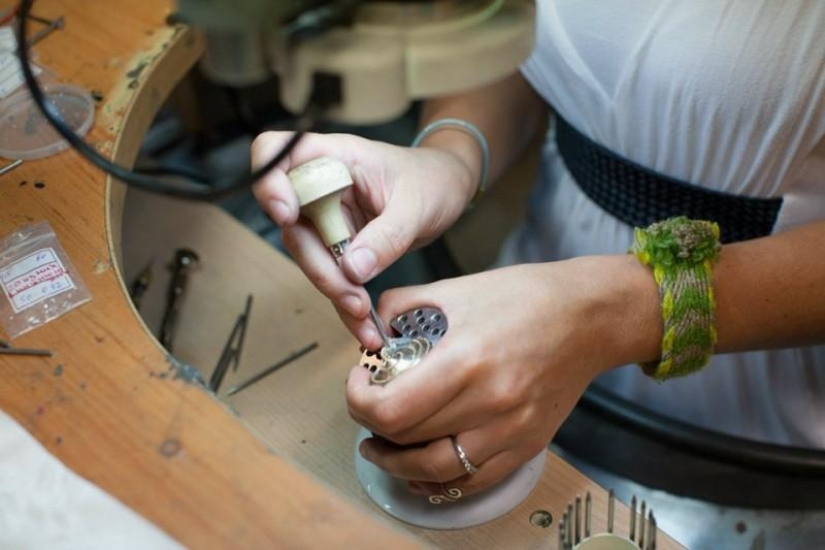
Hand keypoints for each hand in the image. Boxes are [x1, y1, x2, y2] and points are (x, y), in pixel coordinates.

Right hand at [251, 132, 475, 347]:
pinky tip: (364, 326)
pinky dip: (346, 303)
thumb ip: (386, 235)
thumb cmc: (432, 179)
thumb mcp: (417, 205)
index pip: (276, 153)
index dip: (269, 183)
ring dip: (332, 290)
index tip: (287, 215)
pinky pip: (333, 275)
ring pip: (309, 257)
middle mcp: (321, 186)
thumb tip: (352, 269)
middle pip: (291, 225)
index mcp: (335, 157)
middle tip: (351, 295)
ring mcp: (327, 216)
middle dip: (318, 266)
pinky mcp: (339, 244)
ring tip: (363, 317)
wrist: (449, 189)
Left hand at [346, 255, 660, 496]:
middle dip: (371, 425)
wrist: (589, 317)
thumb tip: (372, 331)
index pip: (390, 409)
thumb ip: (403, 306)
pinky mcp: (527, 445)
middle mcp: (490, 402)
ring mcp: (511, 430)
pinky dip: (438, 482)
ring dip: (396, 463)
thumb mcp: (456, 288)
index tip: (359, 384)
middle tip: (366, 406)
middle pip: (407, 440)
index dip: (359, 401)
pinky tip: (419, 471)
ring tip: (380, 446)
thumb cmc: (525, 297)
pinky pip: (474, 481)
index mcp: (466, 359)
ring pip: (435, 470)